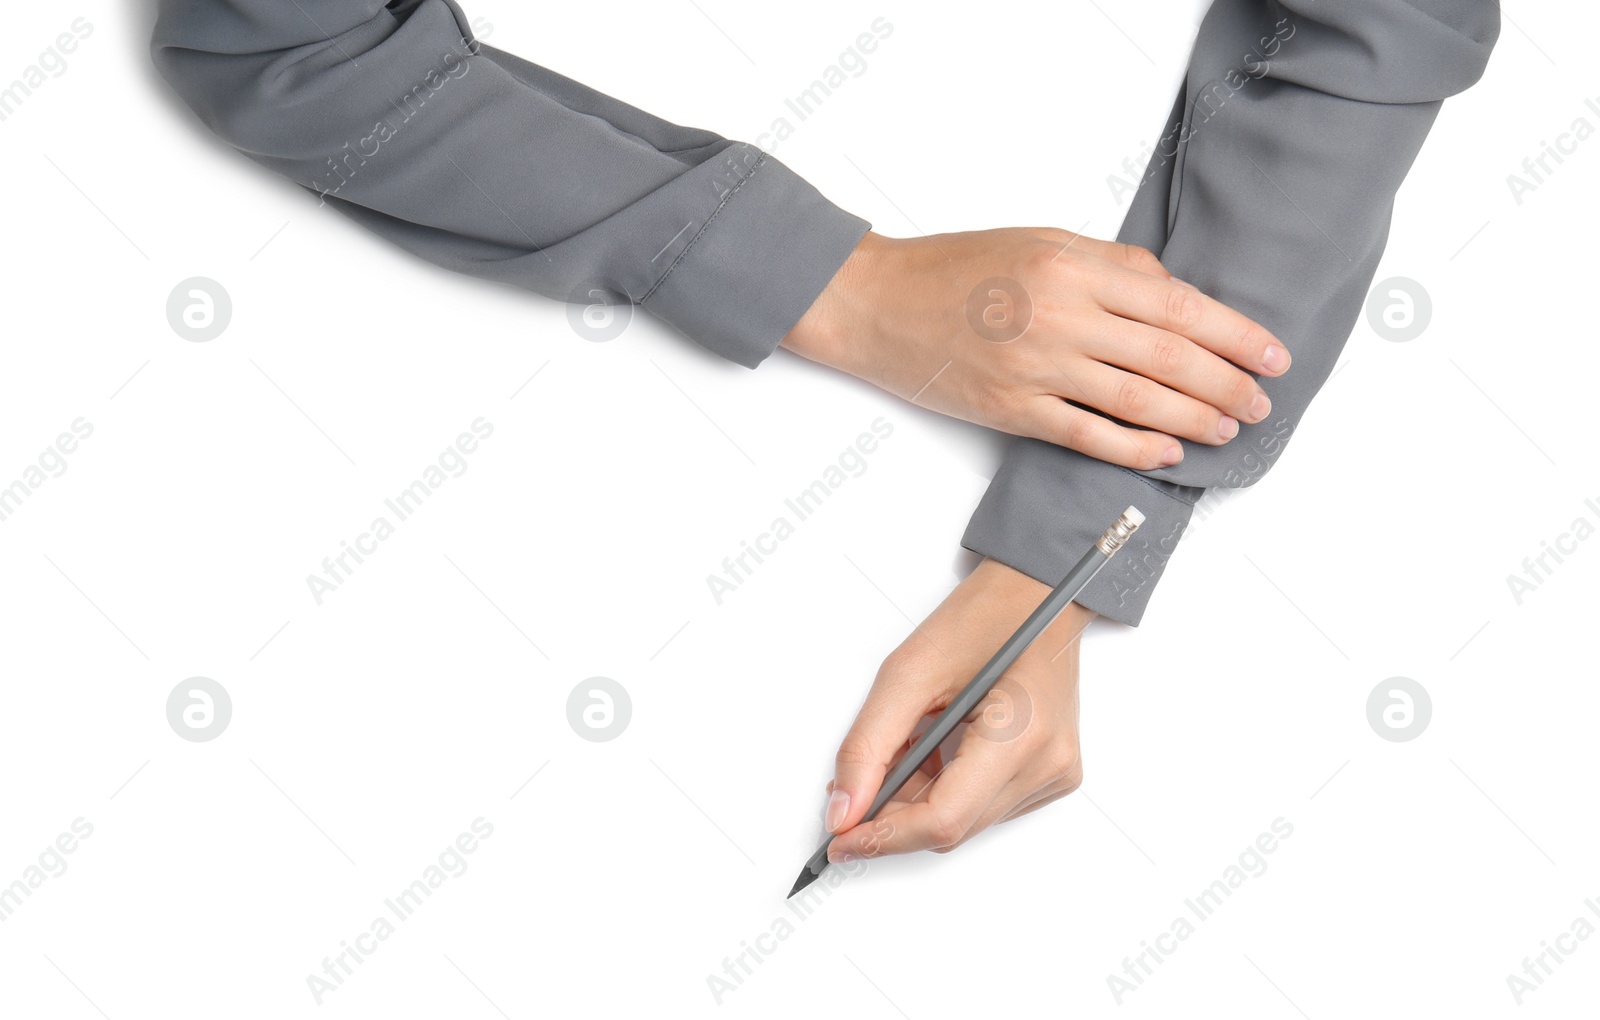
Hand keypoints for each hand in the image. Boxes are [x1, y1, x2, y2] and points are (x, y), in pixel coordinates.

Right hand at [781, 228, 1289, 469]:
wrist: (875, 303)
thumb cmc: (953, 267)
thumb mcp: (1039, 238)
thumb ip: (1109, 263)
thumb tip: (1171, 290)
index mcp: (1073, 266)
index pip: (1177, 305)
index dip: (1234, 335)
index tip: (1271, 355)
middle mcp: (1061, 316)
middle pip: (1170, 358)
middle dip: (1227, 385)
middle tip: (1260, 402)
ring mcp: (1037, 368)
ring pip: (1138, 401)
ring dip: (1194, 420)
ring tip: (1228, 430)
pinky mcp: (1011, 410)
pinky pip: (1088, 435)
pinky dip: (1135, 449)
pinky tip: (1168, 454)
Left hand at [821, 558, 1091, 862]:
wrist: (1036, 593)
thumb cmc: (983, 617)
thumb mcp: (907, 672)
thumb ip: (868, 746)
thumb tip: (843, 809)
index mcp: (1020, 735)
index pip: (943, 819)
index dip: (884, 835)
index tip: (840, 837)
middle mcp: (1048, 764)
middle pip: (951, 827)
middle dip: (893, 817)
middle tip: (853, 789)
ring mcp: (1056, 773)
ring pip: (964, 823)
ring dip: (918, 802)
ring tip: (905, 748)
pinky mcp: (1053, 774)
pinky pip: (984, 807)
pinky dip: (946, 791)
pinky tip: (935, 753)